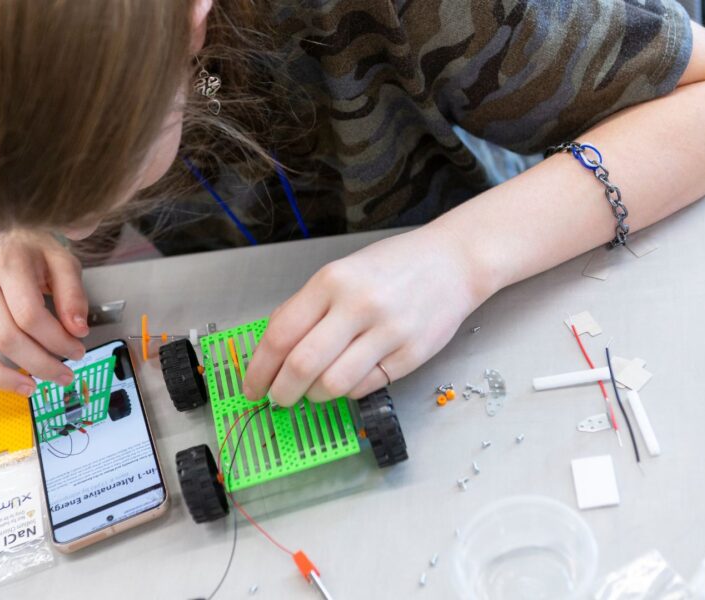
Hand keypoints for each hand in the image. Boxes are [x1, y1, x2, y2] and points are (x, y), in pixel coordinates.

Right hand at [0, 230, 88, 397]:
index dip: (56, 340)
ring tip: (28, 388)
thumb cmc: (37, 254)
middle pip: (3, 336)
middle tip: (63, 376)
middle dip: (38, 363)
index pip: (29, 314)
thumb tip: (77, 330)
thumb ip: (73, 295)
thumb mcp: (64, 263)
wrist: (10, 240)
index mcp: (6, 265)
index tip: (77, 351)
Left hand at [242, 224, 494, 405]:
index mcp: (332, 281)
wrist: (453, 262)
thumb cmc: (394, 267)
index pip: (280, 335)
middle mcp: (358, 305)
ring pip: (333, 384)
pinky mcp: (411, 355)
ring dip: (314, 396)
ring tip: (314, 391)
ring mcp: (387, 332)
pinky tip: (349, 378)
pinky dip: (348, 390)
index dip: (258, 369)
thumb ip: (307, 307)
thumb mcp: (341, 272)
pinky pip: (365, 387)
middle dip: (281, 392)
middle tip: (277, 399)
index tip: (251, 387)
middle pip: (302, 366)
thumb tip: (272, 348)